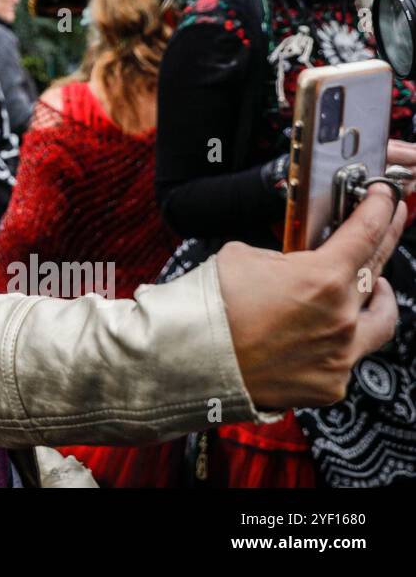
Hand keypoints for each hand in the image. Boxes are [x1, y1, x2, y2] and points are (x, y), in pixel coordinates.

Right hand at [219, 185, 402, 410]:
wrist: (191, 358)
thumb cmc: (210, 308)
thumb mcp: (245, 257)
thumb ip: (284, 258)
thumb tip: (294, 261)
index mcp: (323, 278)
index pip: (366, 232)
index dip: (379, 209)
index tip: (384, 197)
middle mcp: (341, 318)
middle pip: (378, 270)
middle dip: (386, 239)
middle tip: (390, 222)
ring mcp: (340, 355)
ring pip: (380, 322)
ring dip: (378, 300)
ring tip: (372, 289)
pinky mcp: (330, 384)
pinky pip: (349, 356)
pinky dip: (341, 340)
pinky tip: (325, 332)